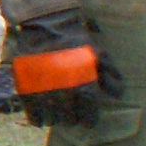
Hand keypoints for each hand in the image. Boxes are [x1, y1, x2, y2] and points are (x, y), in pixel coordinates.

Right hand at [5, 14, 117, 130]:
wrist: (48, 24)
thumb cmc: (76, 40)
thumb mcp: (98, 55)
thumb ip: (109, 76)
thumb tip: (119, 95)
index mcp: (83, 85)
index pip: (88, 115)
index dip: (88, 120)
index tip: (87, 120)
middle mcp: (64, 92)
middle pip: (68, 119)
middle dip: (71, 118)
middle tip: (70, 114)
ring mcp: (43, 91)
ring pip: (50, 118)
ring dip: (55, 119)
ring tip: (55, 114)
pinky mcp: (26, 88)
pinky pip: (32, 113)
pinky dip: (37, 118)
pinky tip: (40, 117)